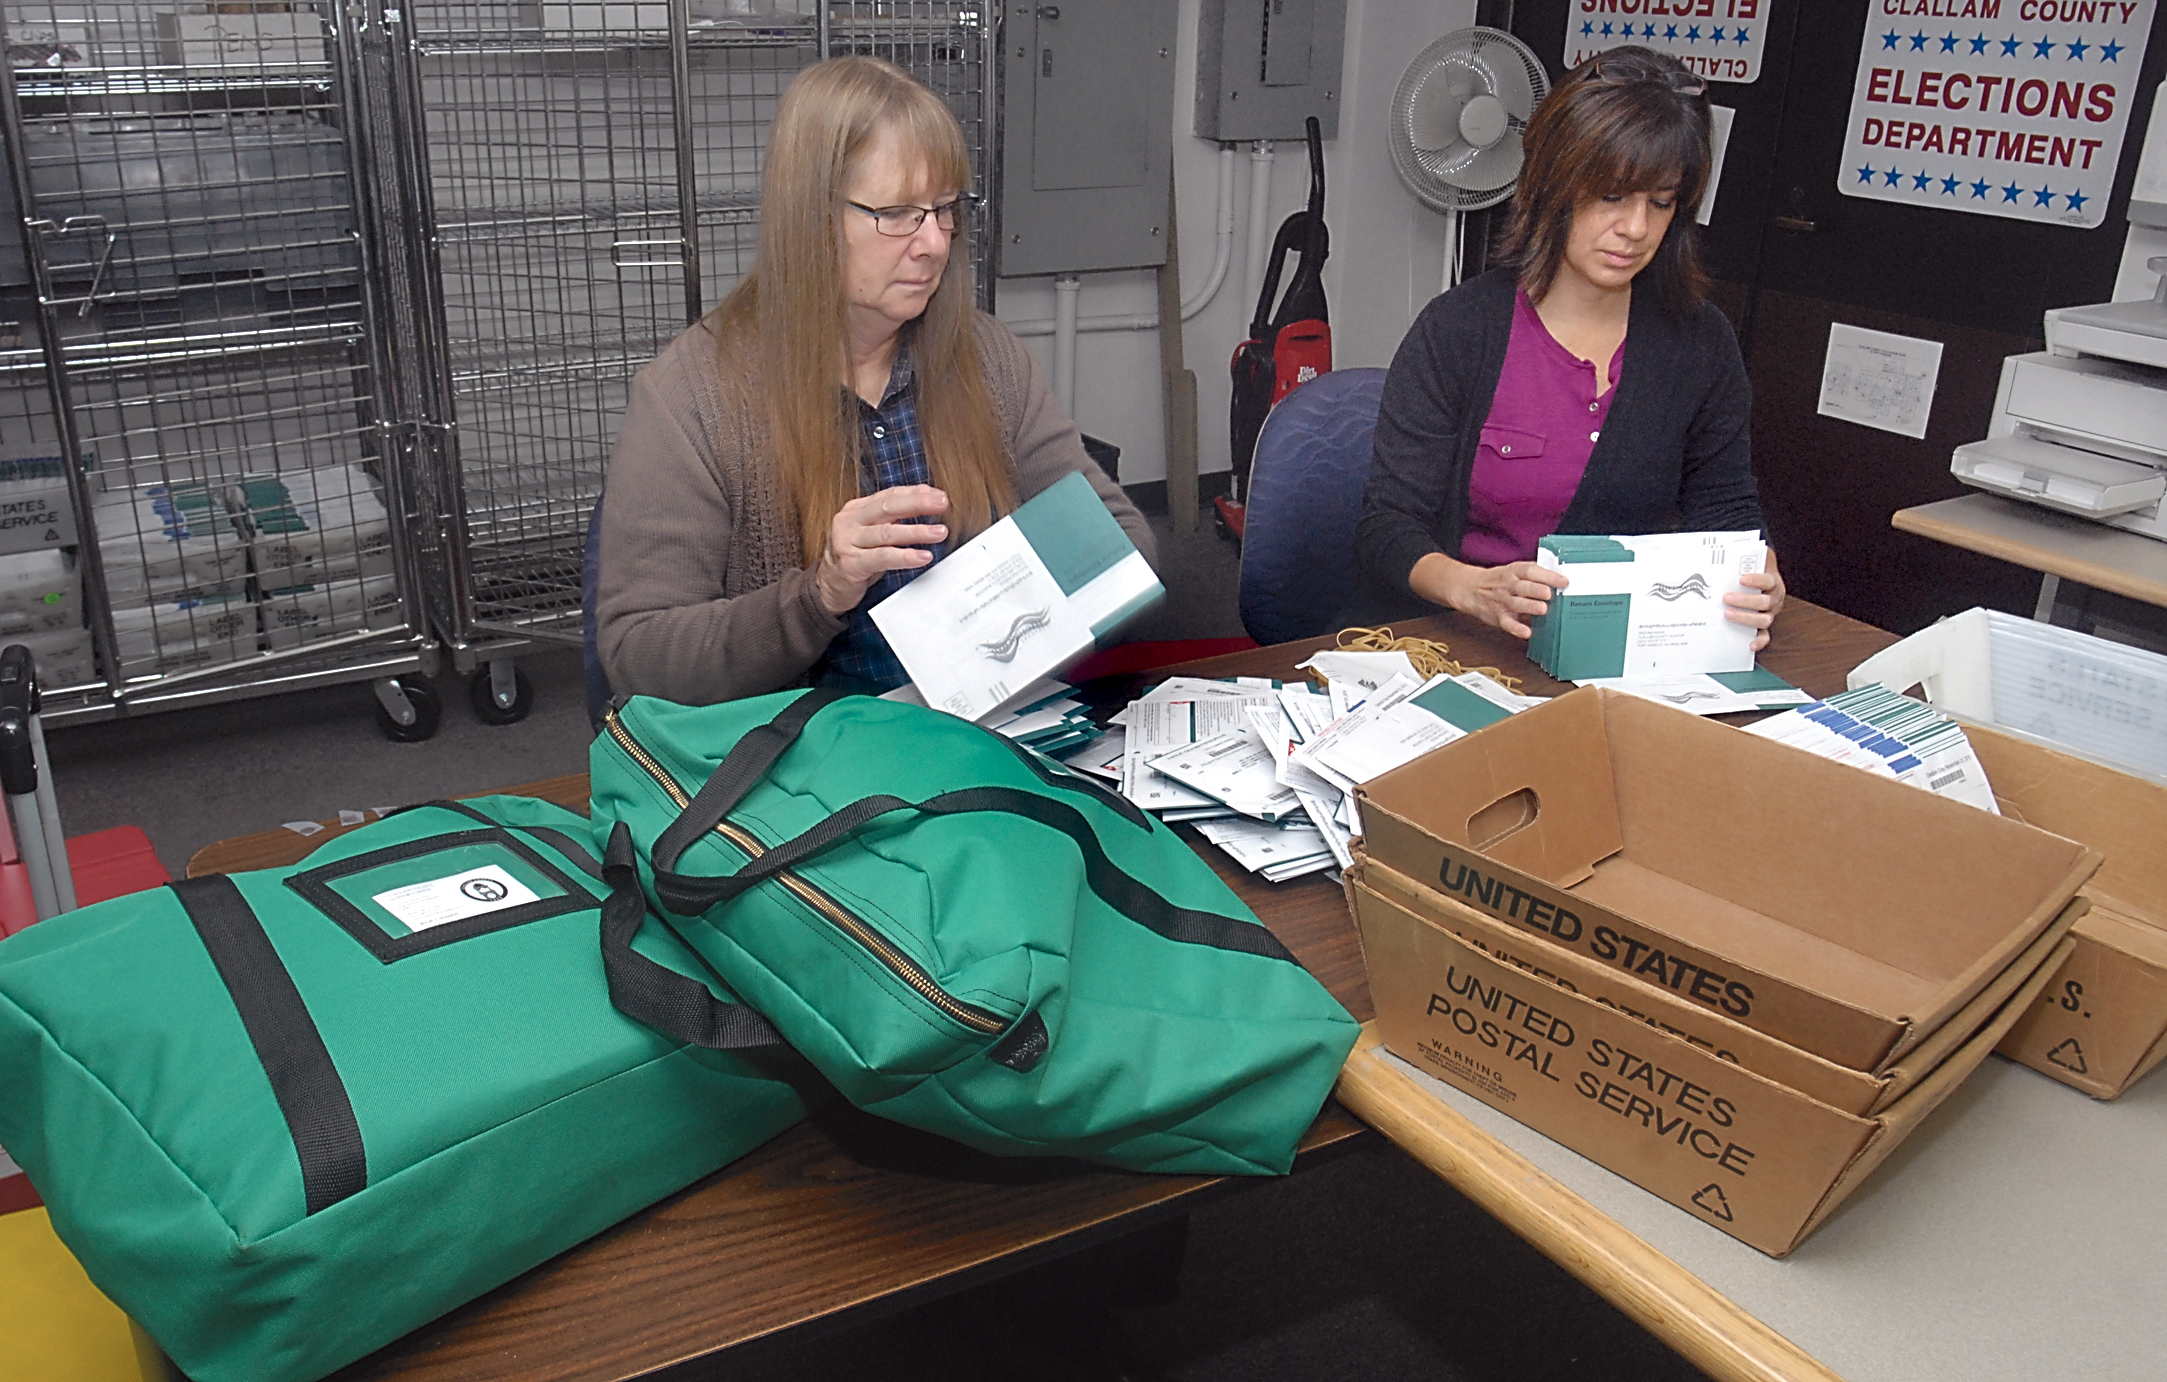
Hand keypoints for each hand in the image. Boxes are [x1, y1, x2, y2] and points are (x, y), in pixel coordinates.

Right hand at [814, 485, 949, 615]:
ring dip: (916, 531)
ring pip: (887, 533)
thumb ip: (893, 519)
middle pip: (888, 507)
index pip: (890, 495)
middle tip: (942, 503)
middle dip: (918, 503)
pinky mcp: (851, 563)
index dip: (915, 493)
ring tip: (939, 532)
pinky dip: (905, 556)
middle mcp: (850, 521)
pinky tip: (922, 557)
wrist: (828, 586)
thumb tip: (926, 500)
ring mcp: (848, 541)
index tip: (938, 495)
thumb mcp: (873, 533)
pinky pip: (882, 557)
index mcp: (857, 509)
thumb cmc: (856, 557)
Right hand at [1411, 552, 1569, 640]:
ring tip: (1542, 609)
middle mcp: (1509, 585)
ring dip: (1529, 606)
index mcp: (1515, 572)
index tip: (1564, 581)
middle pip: (1523, 586)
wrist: (1470, 588)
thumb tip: (1562, 582)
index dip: (1548, 575)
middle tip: (1550, 594)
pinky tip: (1526, 632)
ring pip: (1516, 603)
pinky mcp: (1498, 616)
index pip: (1531, 571)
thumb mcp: (1515, 571)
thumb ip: (1536, 576)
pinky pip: (1507, 623)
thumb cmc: (1499, 581)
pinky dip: (1516, 628)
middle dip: (1536, 590)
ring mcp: (1502, 601)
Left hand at [1723, 546, 1786, 652]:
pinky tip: (1750, 645)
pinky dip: (1759, 641)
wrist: (1753, 578)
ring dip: (1746, 618)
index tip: (1742, 579)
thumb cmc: (1749, 569)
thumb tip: (1726, 547)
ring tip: (1728, 614)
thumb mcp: (1748, 556)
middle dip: (1745, 601)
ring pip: (1764, 619)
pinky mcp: (1762, 625)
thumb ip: (1742, 551)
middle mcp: (1773, 598)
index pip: (1768, 580)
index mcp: (1772, 581)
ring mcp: (1769, 612)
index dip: (1757, 580)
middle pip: (1765, 602)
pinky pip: (1765, 636)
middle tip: (1726, 597)